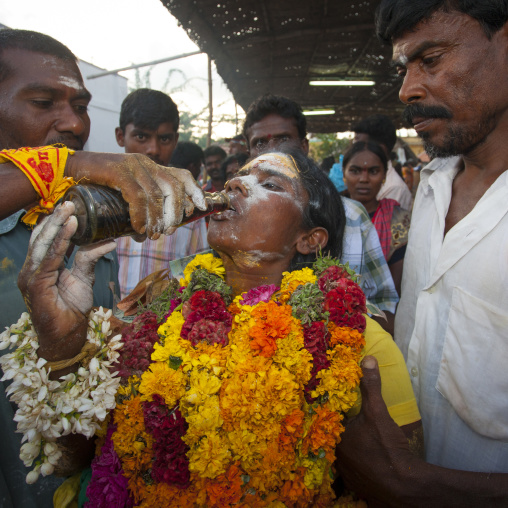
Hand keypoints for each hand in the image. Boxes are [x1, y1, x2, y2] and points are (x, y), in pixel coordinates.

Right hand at [17, 201, 116, 362]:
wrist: (67, 335)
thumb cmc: (72, 308)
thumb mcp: (84, 278)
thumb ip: (89, 258)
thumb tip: (108, 241)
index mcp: (42, 266)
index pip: (47, 239)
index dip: (57, 223)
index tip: (71, 207)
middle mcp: (33, 268)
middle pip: (42, 238)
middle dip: (56, 219)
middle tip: (69, 203)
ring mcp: (31, 276)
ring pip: (44, 245)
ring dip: (57, 226)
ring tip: (69, 211)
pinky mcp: (35, 284)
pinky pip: (49, 258)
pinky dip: (60, 242)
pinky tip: (70, 229)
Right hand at [65, 152, 205, 238]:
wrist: (64, 170)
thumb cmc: (95, 186)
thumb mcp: (124, 192)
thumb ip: (140, 204)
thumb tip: (152, 232)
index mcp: (150, 165)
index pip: (181, 174)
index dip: (194, 191)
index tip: (200, 209)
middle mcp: (144, 162)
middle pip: (174, 187)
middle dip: (176, 212)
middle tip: (169, 231)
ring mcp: (131, 165)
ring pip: (156, 194)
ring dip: (157, 219)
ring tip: (152, 236)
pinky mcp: (118, 170)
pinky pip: (137, 196)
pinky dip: (141, 215)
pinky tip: (139, 229)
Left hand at [335, 356, 414, 506]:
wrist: (403, 485)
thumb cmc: (386, 445)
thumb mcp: (378, 411)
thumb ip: (371, 385)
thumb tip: (368, 359)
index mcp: (335, 436)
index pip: (330, 418)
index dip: (337, 411)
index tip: (345, 405)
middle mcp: (335, 455)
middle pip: (336, 436)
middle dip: (345, 428)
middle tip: (357, 422)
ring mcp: (345, 472)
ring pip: (344, 453)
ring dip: (351, 446)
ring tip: (363, 439)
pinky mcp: (355, 485)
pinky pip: (352, 469)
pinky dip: (358, 462)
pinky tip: (368, 458)